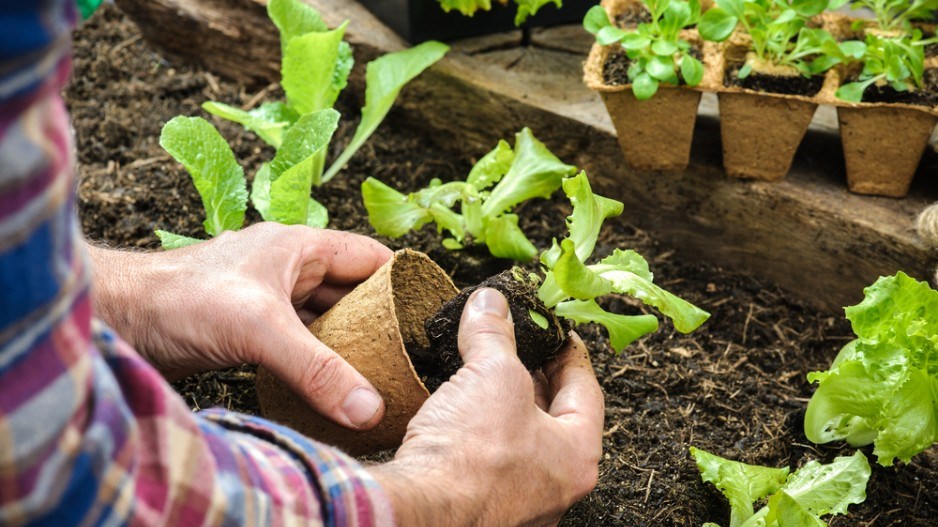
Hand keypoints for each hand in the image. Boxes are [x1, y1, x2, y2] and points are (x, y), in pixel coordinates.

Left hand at [87, 222, 392, 429]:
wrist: (118, 318)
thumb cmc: (180, 299)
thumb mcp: (260, 330)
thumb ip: (318, 369)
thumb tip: (370, 407)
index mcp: (299, 247)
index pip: (370, 257)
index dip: (403, 280)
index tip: (428, 314)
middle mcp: (287, 267)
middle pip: (350, 291)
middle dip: (378, 320)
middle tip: (407, 354)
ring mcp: (266, 298)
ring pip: (323, 318)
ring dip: (346, 343)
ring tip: (378, 373)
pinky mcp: (248, 327)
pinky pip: (298, 341)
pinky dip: (316, 359)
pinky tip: (330, 383)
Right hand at [370, 288, 603, 525]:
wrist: (419, 512)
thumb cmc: (472, 455)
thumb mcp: (491, 373)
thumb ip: (494, 333)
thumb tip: (490, 303)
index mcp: (577, 456)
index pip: (586, 390)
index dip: (568, 352)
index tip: (556, 331)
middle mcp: (554, 488)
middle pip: (553, 418)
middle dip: (532, 377)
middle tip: (518, 347)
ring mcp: (517, 504)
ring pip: (518, 442)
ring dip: (502, 407)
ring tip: (482, 373)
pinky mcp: (479, 509)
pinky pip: (487, 463)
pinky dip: (477, 434)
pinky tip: (456, 414)